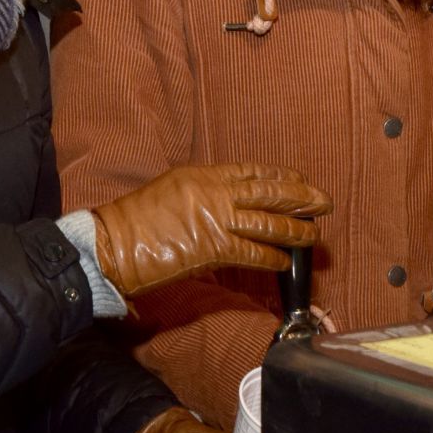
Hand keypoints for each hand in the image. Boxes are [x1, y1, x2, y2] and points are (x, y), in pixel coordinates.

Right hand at [91, 163, 329, 298]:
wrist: (110, 244)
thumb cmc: (133, 223)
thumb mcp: (170, 192)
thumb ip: (201, 196)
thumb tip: (226, 208)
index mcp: (201, 175)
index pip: (251, 171)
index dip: (280, 175)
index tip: (299, 178)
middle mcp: (213, 192)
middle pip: (268, 191)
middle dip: (299, 197)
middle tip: (323, 202)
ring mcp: (215, 218)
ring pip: (267, 222)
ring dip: (294, 230)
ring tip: (313, 235)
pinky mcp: (213, 247)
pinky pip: (253, 252)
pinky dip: (272, 257)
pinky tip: (285, 261)